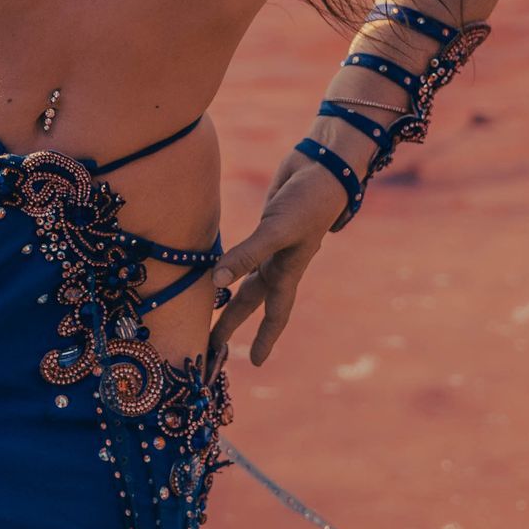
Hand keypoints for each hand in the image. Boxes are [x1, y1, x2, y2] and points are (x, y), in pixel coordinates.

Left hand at [207, 149, 347, 371]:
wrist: (322, 165)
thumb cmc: (308, 202)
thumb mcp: (278, 231)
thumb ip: (247, 255)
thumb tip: (216, 282)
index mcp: (287, 271)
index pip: (274, 314)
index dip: (264, 339)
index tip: (255, 364)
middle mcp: (278, 261)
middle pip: (250, 299)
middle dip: (233, 321)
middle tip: (211, 343)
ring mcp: (270, 242)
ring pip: (244, 274)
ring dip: (227, 289)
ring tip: (205, 302)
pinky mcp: (263, 222)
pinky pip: (240, 246)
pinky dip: (227, 256)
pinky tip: (213, 258)